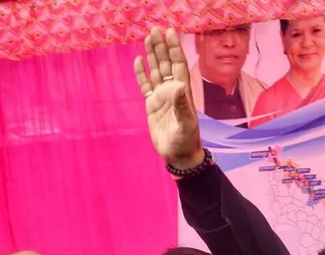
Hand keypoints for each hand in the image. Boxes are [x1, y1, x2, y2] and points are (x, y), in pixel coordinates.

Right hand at [133, 27, 203, 172]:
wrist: (178, 155)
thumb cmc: (185, 140)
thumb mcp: (185, 124)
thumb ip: (181, 105)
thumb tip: (178, 85)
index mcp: (182, 92)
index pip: (178, 65)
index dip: (174, 48)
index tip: (170, 32)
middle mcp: (172, 91)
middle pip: (166, 64)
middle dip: (162, 46)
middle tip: (155, 29)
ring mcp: (162, 97)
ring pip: (156, 71)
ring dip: (152, 55)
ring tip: (148, 38)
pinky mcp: (152, 105)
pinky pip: (145, 85)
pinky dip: (142, 73)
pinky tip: (138, 61)